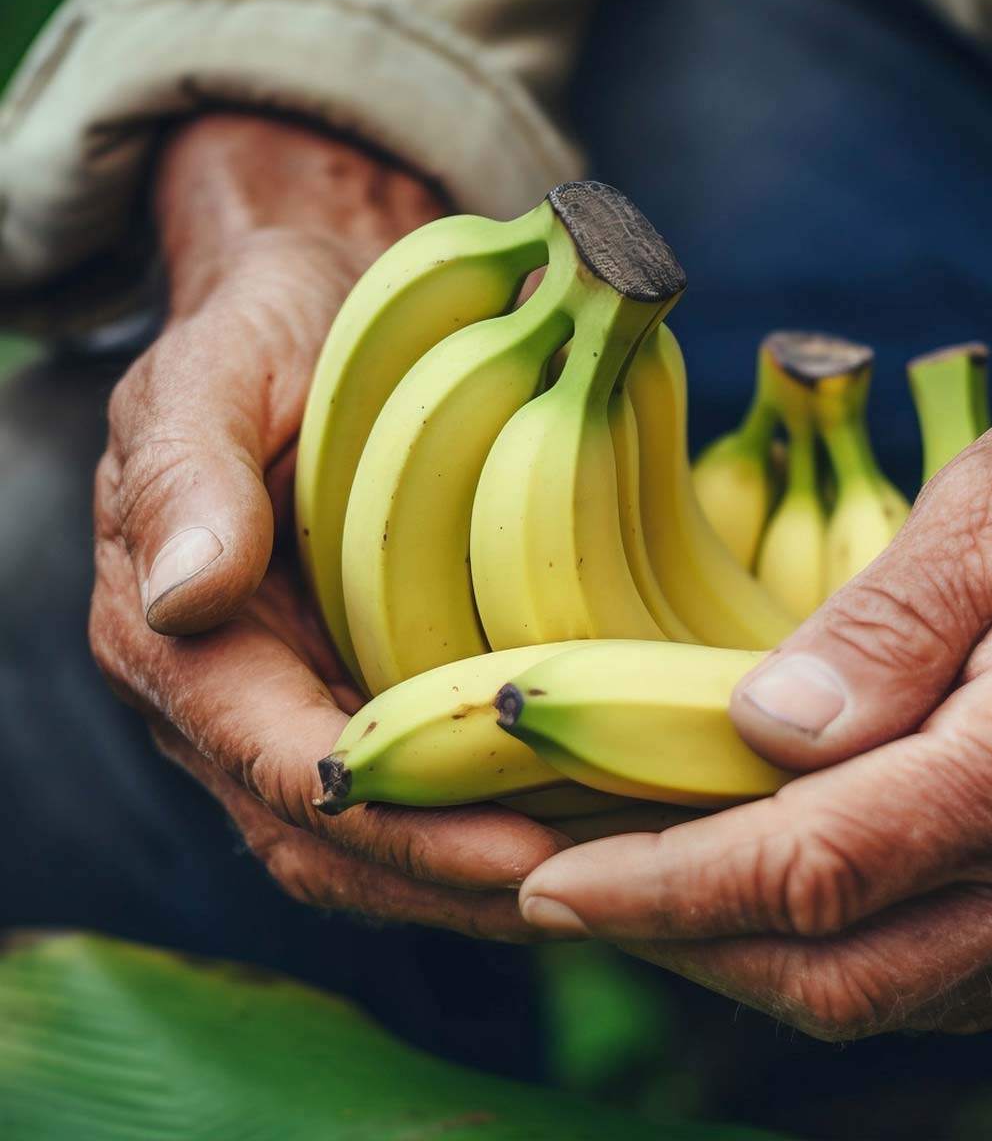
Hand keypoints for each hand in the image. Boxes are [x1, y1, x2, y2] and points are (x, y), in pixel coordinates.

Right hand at [90, 113, 564, 939]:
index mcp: (175, 637)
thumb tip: (181, 597)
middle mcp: (227, 700)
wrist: (316, 314)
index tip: (513, 850)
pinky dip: (484, 826)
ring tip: (604, 880)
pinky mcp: (353, 695)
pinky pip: (410, 793)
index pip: (276, 764)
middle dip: (450, 878)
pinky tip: (579, 826)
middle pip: (328, 840)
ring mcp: (295, 707)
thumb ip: (185, 476)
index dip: (395, 823)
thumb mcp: (212, 372)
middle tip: (588, 890)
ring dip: (477, 879)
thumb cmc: (270, 332)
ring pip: (371, 843)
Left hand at [519, 367, 991, 1031]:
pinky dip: (821, 952)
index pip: (813, 869)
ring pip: (881, 994)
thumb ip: (893, 623)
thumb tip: (763, 726)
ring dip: (735, 960)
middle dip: (671, 945)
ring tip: (628, 897)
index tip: (548, 881)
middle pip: (835, 973)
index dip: (663, 887)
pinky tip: (754, 899)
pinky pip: (938, 974)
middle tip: (549, 894)